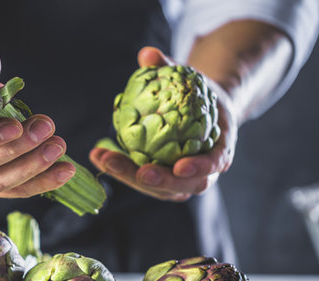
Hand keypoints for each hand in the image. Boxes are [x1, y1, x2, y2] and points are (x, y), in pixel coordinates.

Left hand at [89, 46, 237, 201]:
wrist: (204, 111)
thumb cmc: (200, 94)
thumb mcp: (191, 78)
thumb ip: (170, 67)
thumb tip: (147, 54)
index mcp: (220, 149)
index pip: (213, 164)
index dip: (198, 168)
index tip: (180, 167)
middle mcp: (203, 172)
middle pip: (183, 186)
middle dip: (159, 181)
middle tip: (138, 172)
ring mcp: (182, 181)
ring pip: (159, 189)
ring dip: (130, 178)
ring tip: (105, 160)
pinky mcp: (162, 181)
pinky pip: (142, 181)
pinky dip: (120, 170)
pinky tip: (98, 155)